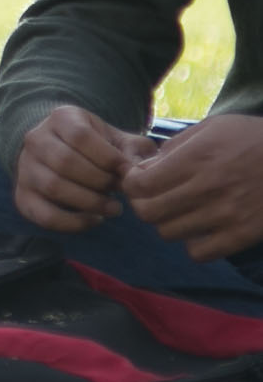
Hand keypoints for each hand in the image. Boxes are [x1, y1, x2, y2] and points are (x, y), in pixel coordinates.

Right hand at [12, 102, 151, 232]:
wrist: (61, 151)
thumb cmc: (97, 147)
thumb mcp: (116, 139)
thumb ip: (133, 150)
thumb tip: (138, 172)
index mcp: (60, 118)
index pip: (80, 136)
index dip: (108, 157)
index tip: (128, 171)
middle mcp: (35, 140)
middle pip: (65, 162)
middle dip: (101, 181)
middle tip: (119, 190)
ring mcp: (25, 168)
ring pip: (54, 187)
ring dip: (90, 202)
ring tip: (114, 207)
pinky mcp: (22, 195)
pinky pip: (44, 214)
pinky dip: (73, 222)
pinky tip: (94, 219)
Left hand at [121, 115, 262, 258]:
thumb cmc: (253, 139)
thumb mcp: (213, 128)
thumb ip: (175, 146)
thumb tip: (145, 167)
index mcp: (197, 158)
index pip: (140, 184)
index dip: (131, 184)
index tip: (139, 180)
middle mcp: (208, 188)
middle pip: (148, 213)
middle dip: (143, 205)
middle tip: (154, 198)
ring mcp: (227, 214)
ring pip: (168, 233)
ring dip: (167, 223)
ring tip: (180, 212)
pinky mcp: (243, 234)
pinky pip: (199, 253)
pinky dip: (193, 244)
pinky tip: (200, 229)